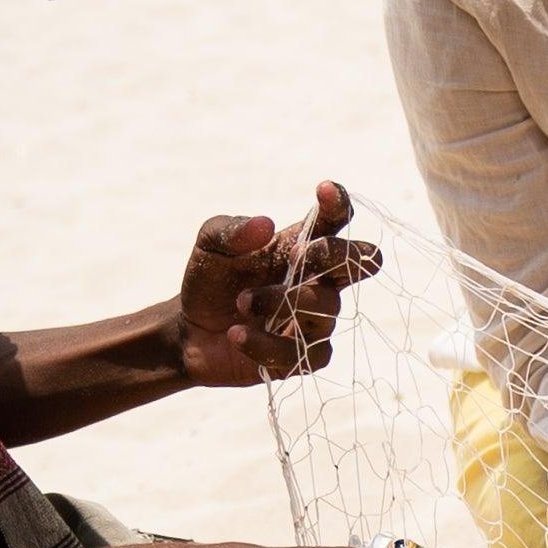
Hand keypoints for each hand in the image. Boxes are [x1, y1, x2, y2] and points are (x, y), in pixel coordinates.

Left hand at [177, 181, 380, 387]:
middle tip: (295, 255)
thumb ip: (231, 230)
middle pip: (357, 264)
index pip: (335, 221)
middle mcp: (318, 281)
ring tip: (241, 303)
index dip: (338, 203)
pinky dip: (267, 345)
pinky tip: (237, 335)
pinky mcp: (305, 356)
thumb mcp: (210, 246)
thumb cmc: (211, 280)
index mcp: (302, 247)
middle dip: (332, 257)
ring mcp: (315, 320)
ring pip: (325, 308)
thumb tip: (265, 224)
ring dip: (280, 302)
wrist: (191, 331)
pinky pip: (305, 353)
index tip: (323, 190)